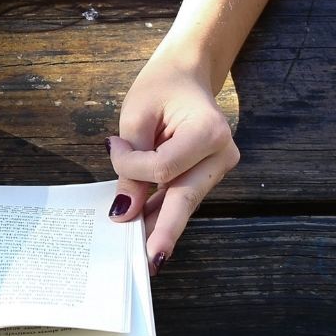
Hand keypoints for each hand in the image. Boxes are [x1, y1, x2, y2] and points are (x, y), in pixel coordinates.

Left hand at [105, 57, 239, 275]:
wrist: (187, 73)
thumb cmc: (161, 87)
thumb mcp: (137, 117)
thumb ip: (131, 163)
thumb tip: (126, 211)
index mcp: (208, 131)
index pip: (164, 168)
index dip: (132, 167)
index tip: (113, 146)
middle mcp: (222, 154)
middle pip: (185, 198)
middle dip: (163, 230)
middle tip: (148, 262)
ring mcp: (219, 167)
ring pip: (183, 203)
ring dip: (159, 225)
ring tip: (139, 256)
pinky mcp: (209, 175)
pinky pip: (183, 197)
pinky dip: (162, 211)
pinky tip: (145, 231)